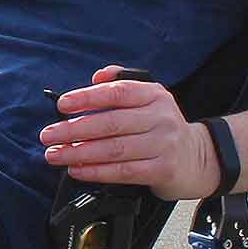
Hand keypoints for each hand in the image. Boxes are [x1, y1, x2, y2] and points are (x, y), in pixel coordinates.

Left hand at [38, 65, 220, 200]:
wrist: (198, 158)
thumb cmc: (162, 128)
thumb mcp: (149, 98)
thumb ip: (121, 83)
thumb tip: (96, 77)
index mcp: (154, 95)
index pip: (117, 92)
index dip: (88, 97)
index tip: (62, 105)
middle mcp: (160, 118)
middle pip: (111, 123)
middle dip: (74, 130)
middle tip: (49, 135)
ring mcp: (163, 145)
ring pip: (114, 149)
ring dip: (79, 153)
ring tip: (56, 154)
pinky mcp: (162, 170)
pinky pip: (123, 171)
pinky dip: (96, 171)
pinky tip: (77, 170)